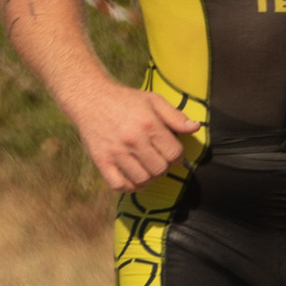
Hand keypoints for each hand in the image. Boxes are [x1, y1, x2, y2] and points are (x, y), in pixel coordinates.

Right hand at [76, 82, 202, 191]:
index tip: (171, 152)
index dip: (177, 156)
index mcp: (149, 124)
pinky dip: (130, 187)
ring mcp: (116, 152)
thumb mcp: (153, 100)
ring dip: (149, 177)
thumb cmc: (125, 100)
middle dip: (164, 166)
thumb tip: (195, 128)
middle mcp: (133, 140)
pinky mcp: (101, 161)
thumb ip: (175, 116)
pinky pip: (119, 185)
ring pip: (142, 180)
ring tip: (147, 167)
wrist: (90, 98)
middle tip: (158, 158)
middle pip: (160, 169)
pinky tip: (134, 178)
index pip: (174, 154)